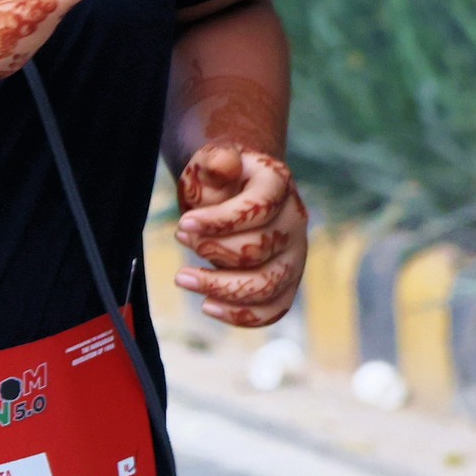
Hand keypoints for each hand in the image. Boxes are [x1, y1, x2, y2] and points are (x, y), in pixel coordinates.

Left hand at [175, 142, 305, 327]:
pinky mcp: (286, 281)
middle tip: (181, 239)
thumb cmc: (218, 177)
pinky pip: (274, 309)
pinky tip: (208, 306)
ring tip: (183, 278)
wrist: (233, 191)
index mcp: (278, 184)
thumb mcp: (211, 160)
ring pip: (267, 285)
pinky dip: (242, 315)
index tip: (183, 223)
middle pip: (259, 249)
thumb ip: (216, 161)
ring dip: (221, 288)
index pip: (259, 207)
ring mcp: (294, 254)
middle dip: (213, 250)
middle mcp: (294, 220)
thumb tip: (223, 164)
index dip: (220, 220)